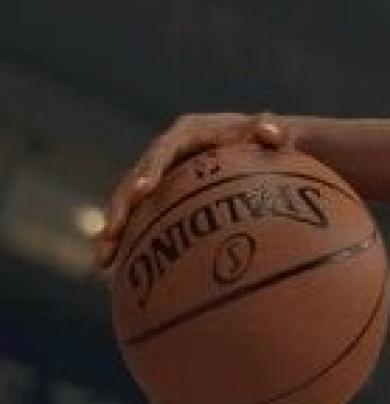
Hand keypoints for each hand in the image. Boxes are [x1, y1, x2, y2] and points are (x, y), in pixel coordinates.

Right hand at [95, 112, 287, 269]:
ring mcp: (162, 176)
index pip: (162, 151)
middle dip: (120, 206)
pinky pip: (141, 219)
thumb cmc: (269, 140)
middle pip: (135, 180)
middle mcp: (166, 154)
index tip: (143, 191)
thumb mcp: (272, 132)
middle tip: (111, 233)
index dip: (149, 170)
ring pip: (130, 204)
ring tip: (102, 261)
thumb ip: (270, 130)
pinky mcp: (163, 196)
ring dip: (114, 231)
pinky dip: (128, 242)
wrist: (262, 147)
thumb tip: (271, 132)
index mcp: (186, 134)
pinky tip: (113, 272)